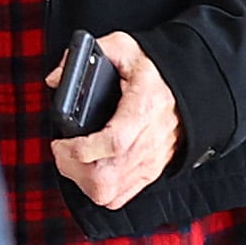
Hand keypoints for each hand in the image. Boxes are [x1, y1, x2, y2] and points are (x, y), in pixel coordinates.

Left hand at [46, 28, 180, 210]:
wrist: (191, 88)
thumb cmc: (155, 70)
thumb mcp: (124, 48)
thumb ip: (85, 54)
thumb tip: (54, 78)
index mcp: (144, 109)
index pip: (113, 142)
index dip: (79, 150)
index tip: (61, 141)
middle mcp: (150, 141)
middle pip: (106, 177)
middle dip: (73, 168)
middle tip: (63, 150)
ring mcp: (151, 160)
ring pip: (110, 193)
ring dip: (81, 181)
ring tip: (73, 160)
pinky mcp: (150, 172)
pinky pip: (120, 197)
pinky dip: (98, 189)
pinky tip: (89, 169)